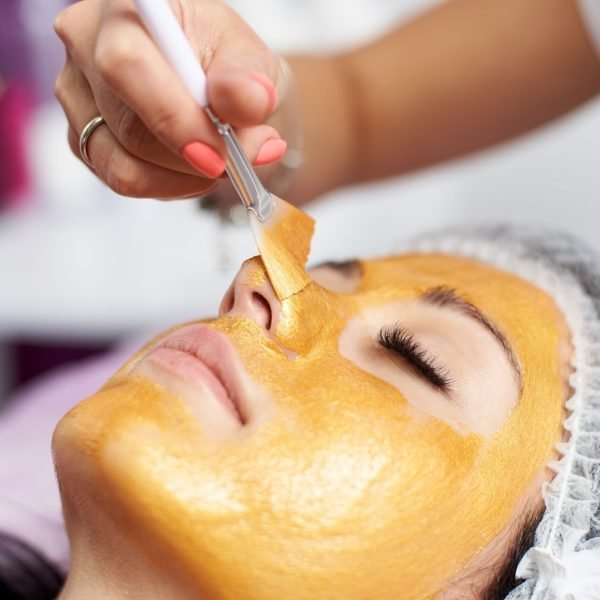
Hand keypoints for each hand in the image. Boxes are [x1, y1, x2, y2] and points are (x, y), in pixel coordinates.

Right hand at [54, 0, 287, 198]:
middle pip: (130, 129)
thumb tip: (248, 101)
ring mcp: (78, 98)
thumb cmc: (228, 65)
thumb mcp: (252, 62)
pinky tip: (193, 168)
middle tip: (237, 161)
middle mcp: (86, 47)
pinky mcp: (83, 140)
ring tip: (219, 160)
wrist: (217, 87)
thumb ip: (250, 81)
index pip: (126, 65)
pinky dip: (170, 185)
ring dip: (185, 176)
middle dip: (192, 159)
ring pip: (125, 165)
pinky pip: (124, 181)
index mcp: (126, 9)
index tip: (218, 156)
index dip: (173, 119)